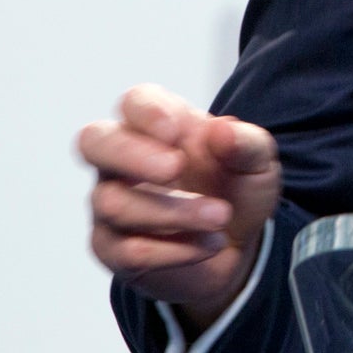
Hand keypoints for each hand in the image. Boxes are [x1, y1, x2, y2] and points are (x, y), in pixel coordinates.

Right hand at [78, 83, 281, 330]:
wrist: (236, 245)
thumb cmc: (237, 188)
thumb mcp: (258, 162)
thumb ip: (246, 143)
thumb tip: (222, 131)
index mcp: (159, 125)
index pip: (135, 101)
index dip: (148, 112)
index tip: (176, 131)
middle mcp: (124, 160)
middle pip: (94, 141)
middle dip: (132, 154)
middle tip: (175, 167)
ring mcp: (111, 204)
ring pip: (114, 204)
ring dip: (174, 213)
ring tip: (221, 216)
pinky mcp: (111, 249)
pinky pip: (127, 251)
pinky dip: (174, 250)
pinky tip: (208, 246)